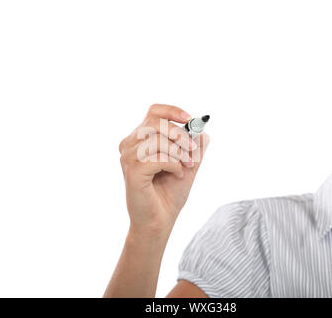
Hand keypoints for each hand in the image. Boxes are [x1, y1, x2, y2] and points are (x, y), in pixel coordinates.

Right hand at [118, 104, 209, 235]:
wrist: (161, 220)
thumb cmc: (170, 193)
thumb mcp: (188, 164)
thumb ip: (194, 147)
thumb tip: (203, 131)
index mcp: (140, 139)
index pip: (153, 111)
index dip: (173, 111)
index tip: (190, 119)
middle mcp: (129, 145)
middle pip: (156, 122)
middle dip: (180, 135)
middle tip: (192, 151)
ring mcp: (128, 158)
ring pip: (157, 140)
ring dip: (178, 152)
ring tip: (185, 166)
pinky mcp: (132, 171)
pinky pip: (158, 158)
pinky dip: (173, 165)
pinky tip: (176, 174)